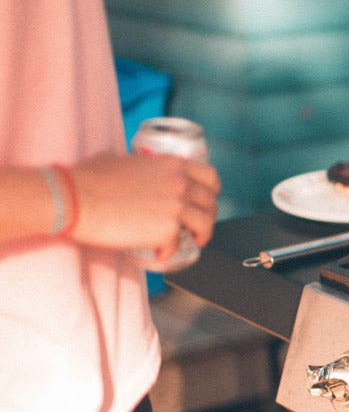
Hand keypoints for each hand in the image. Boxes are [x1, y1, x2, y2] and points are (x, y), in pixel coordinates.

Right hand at [69, 153, 219, 257]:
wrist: (74, 199)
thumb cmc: (87, 178)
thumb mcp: (121, 158)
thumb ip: (140, 164)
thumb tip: (138, 168)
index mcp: (172, 164)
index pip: (210, 176)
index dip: (212, 191)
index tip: (205, 200)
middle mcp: (180, 184)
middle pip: (211, 203)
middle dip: (206, 216)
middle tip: (196, 226)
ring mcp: (176, 207)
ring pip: (205, 225)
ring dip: (200, 236)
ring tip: (190, 242)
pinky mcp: (167, 230)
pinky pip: (177, 245)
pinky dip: (169, 252)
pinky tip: (158, 253)